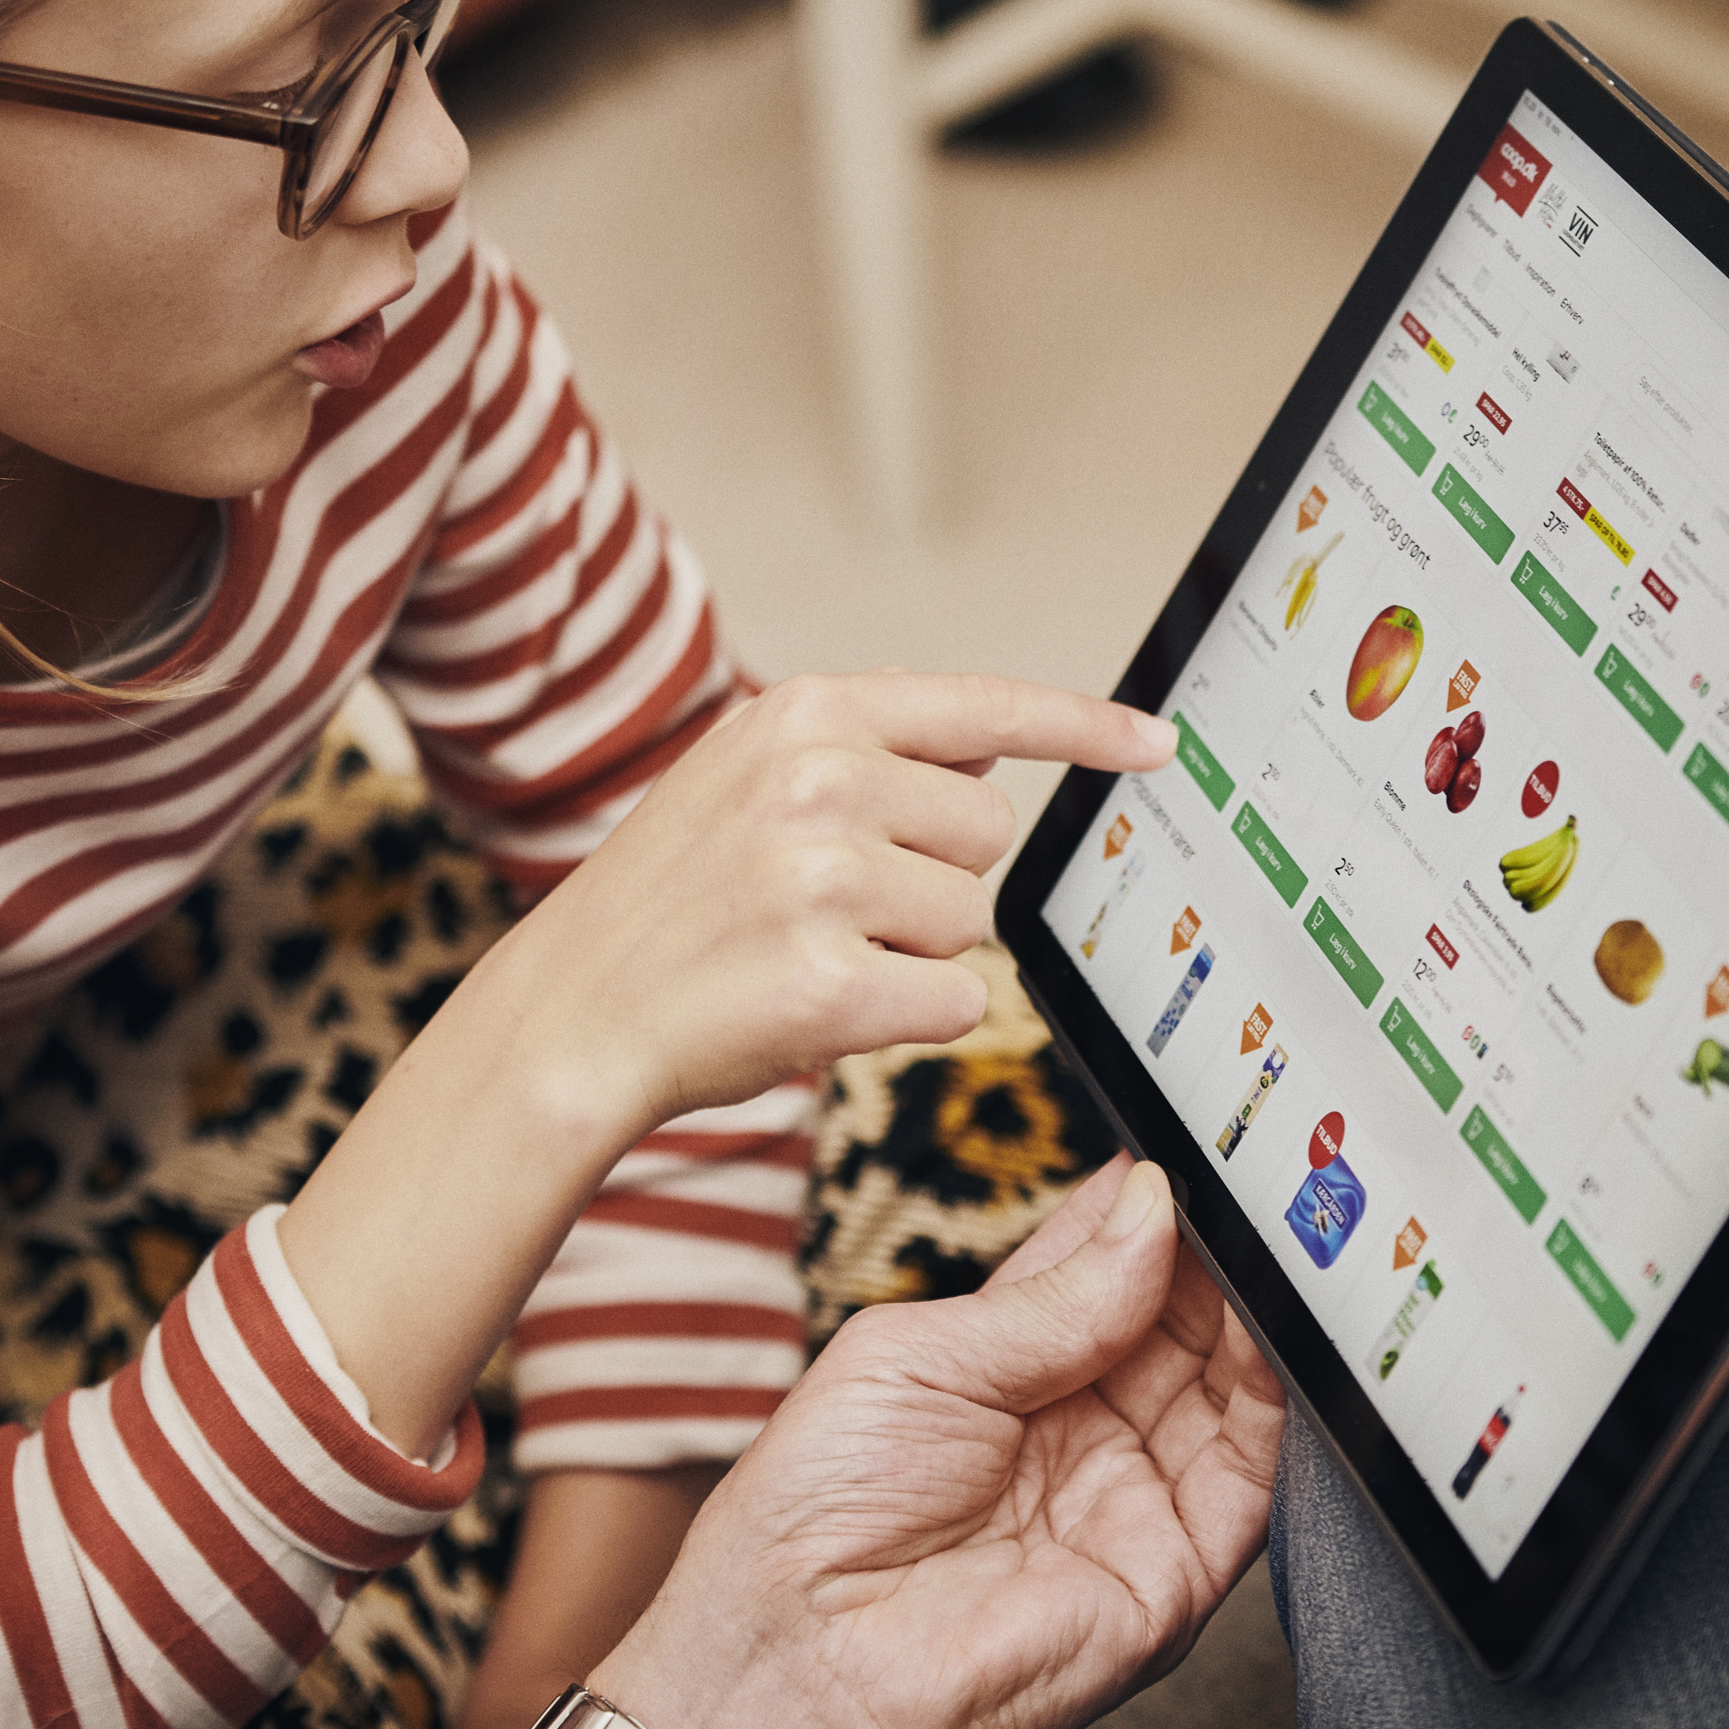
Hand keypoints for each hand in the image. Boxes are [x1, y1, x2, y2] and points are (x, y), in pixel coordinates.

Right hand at [525, 672, 1176, 1131]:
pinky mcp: (833, 983)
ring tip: (807, 952)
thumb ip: (860, 747)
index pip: (985, 706)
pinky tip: (815, 1007)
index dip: (1086, 728)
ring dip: (912, 954)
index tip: (1159, 742)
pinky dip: (904, 1022)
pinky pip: (954, 1004)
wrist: (569, 1013)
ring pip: (971, 923)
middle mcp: (818, 781)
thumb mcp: (742, 776)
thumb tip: (985, 742)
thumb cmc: (668, 904)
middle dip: (931, 879)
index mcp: (804, 714)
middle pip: (988, 834)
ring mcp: (824, 880)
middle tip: (828, 905)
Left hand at [592, 1158, 1286, 1728]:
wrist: (807, 1666)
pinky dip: (1279, 1395)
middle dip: (1218, 1250)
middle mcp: (1082, 1429)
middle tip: (1254, 1182)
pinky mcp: (1179, 1568)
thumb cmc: (818, 1515)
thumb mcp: (922, 1357)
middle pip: (1181, 1321)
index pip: (1107, 1269)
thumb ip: (1052, 1295)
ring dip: (1259, 1310)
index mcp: (1007, 1368)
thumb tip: (1153, 1210)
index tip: (1192, 1151)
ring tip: (1274, 1238)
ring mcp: (1135, 1496)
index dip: (1149, 1211)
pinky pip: (1254, 1472)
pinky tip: (1277, 1328)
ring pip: (1231, 1384)